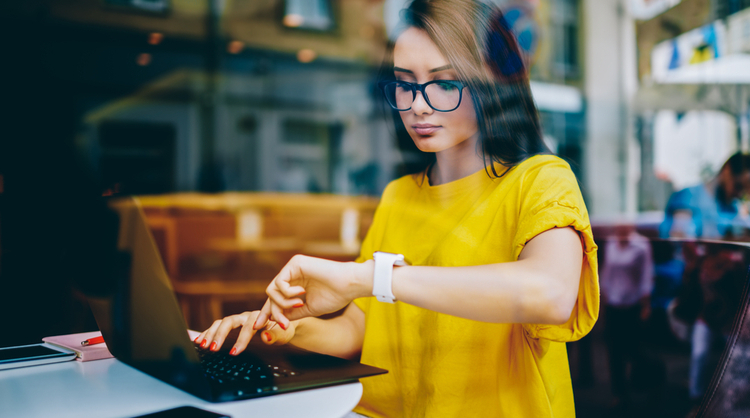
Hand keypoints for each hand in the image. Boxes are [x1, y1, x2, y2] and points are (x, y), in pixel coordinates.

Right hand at [194, 310, 295, 355]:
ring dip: (210, 333)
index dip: (240, 340)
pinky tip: (198, 340)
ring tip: (202, 345)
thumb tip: (266, 337)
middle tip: (212, 348)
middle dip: (220, 335)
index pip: (248, 327)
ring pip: (221, 322)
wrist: (283, 323)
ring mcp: (238, 319)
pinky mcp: (232, 324)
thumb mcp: (285, 333)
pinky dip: (207, 332)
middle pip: (229, 321)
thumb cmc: (284, 328)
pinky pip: (217, 326)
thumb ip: (276, 335)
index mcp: (259, 317)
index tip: (234, 353)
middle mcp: (246, 316)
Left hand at [253, 255, 372, 330]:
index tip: (259, 326)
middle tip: (284, 324)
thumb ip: (292, 313)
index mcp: (296, 285)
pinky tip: (301, 295)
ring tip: (299, 305)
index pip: (276, 299)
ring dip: (282, 303)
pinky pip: (279, 283)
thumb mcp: (308, 309)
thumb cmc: (335, 296)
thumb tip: (275, 319)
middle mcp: (292, 275)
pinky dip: (287, 293)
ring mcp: (293, 268)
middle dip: (273, 312)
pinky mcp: (295, 263)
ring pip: (272, 290)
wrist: (350, 285)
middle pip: (271, 295)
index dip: (267, 312)